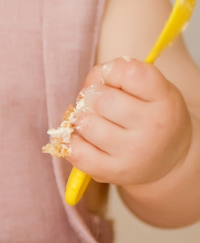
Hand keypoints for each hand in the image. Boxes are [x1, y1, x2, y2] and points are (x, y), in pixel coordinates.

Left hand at [68, 57, 192, 186]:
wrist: (169, 159)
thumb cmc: (152, 115)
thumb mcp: (151, 89)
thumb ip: (119, 76)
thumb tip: (86, 87)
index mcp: (165, 100)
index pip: (129, 73)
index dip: (113, 71)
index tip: (115, 80)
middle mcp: (153, 127)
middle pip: (101, 98)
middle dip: (93, 95)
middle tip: (102, 103)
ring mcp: (132, 152)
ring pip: (85, 123)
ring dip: (83, 118)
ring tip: (97, 121)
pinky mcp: (112, 172)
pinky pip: (74, 150)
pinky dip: (73, 140)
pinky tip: (87, 139)